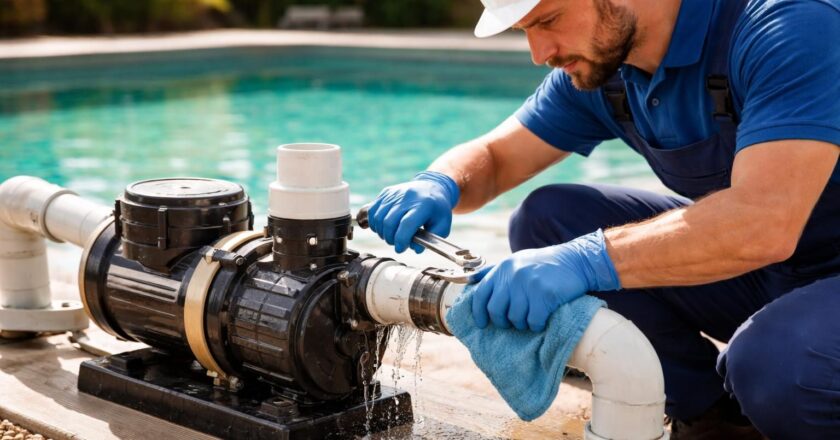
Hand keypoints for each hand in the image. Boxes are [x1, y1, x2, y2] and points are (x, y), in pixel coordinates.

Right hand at [367, 171, 459, 252]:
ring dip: (382, 232)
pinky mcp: (386, 192)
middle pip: (389, 222)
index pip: (407, 224)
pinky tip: (383, 228)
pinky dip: (375, 223)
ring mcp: (395, 193)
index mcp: (424, 204)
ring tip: (391, 236)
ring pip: (379, 217)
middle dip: (390, 239)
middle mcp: (408, 196)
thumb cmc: (437, 209)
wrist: (432, 185)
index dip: (401, 240)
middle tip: (397, 244)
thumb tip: (416, 249)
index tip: (401, 248)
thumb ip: (431, 239)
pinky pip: (373, 210)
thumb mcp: (443, 224)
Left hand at [471, 230, 620, 331]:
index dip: (478, 313)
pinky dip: (537, 325)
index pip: (481, 295)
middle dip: (502, 322)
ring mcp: (528, 284)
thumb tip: (470, 280)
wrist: (576, 261)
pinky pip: (533, 321)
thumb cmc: (544, 265)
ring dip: (522, 324)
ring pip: (515, 318)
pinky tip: (542, 319)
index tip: (482, 324)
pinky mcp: (545, 294)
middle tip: (512, 323)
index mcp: (503, 268)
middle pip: (496, 310)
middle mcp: (513, 275)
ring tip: (530, 318)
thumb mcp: (517, 261)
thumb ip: (495, 272)